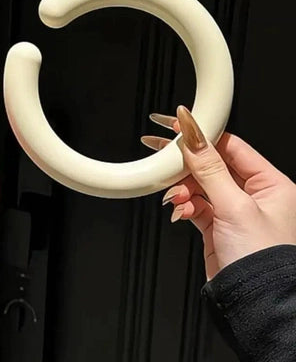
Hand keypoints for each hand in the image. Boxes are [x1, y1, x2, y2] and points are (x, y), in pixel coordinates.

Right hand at [142, 105, 295, 279]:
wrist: (255, 305)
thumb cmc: (262, 261)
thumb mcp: (234, 206)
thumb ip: (209, 167)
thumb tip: (193, 134)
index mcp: (271, 184)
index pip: (231, 146)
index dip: (203, 135)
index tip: (178, 127)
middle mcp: (255, 195)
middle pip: (213, 165)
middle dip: (187, 164)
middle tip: (161, 151)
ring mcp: (235, 211)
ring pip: (200, 185)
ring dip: (183, 188)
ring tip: (175, 195)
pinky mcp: (219, 226)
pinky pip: (196, 205)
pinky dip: (184, 205)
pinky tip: (179, 209)